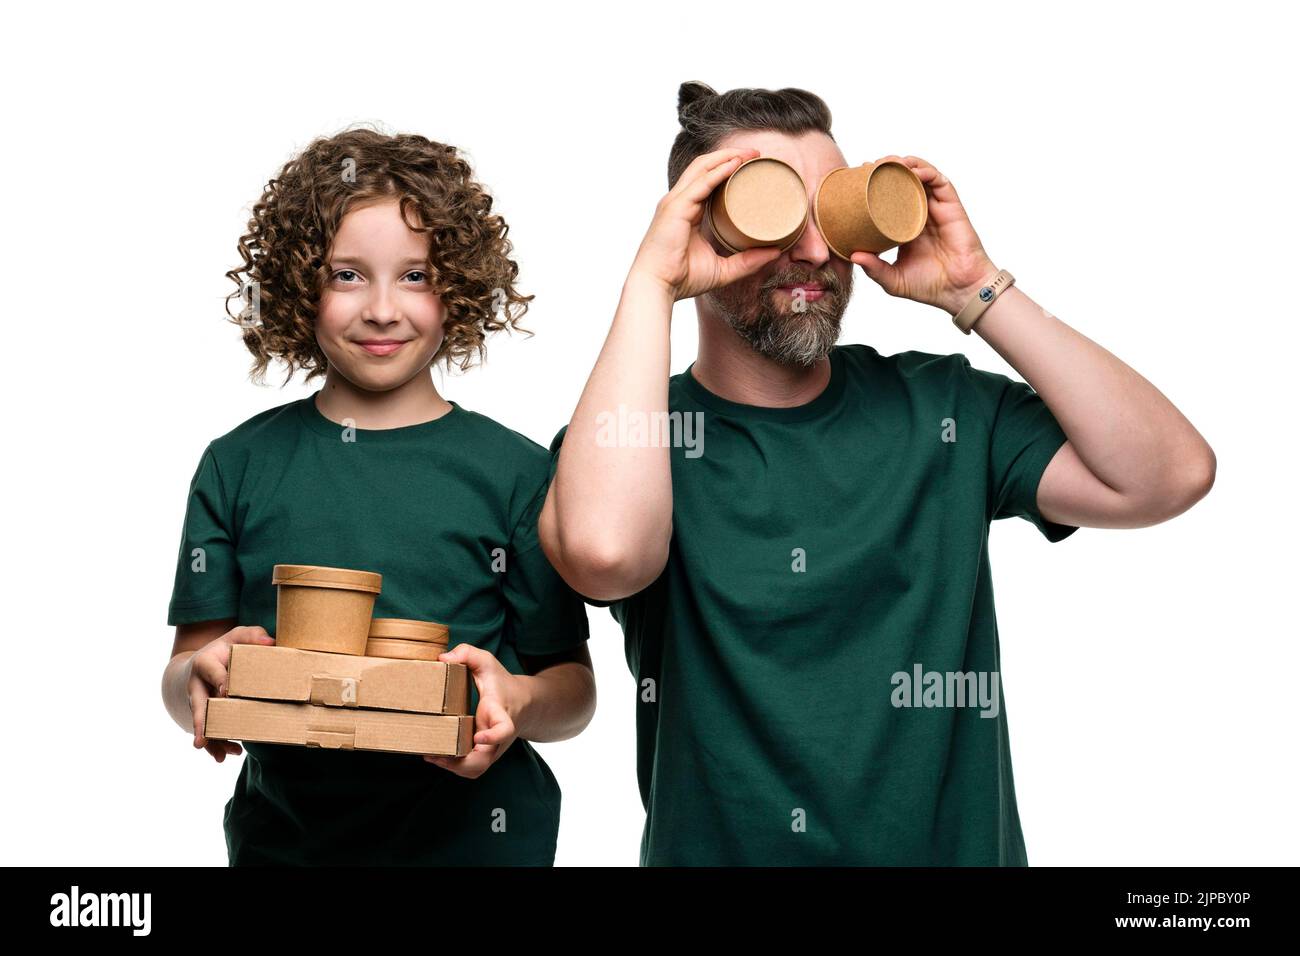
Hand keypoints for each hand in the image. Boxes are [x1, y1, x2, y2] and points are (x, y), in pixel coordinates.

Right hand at [187, 625, 274, 761]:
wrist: (200, 662)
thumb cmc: (226, 648)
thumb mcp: (237, 636)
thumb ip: (253, 635)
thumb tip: (271, 642)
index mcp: (205, 663)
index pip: (213, 672)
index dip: (220, 681)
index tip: (227, 691)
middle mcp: (196, 685)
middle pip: (199, 704)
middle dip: (201, 722)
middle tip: (201, 740)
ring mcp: (197, 702)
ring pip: (202, 723)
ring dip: (212, 739)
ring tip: (222, 755)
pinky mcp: (203, 714)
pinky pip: (207, 731)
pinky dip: (214, 744)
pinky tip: (223, 756)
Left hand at [424, 644, 523, 778]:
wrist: (523, 704)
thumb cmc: (502, 683)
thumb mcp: (488, 662)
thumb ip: (467, 653)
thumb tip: (441, 659)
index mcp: (501, 714)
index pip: (504, 730)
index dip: (492, 738)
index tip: (478, 737)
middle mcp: (497, 738)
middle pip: (484, 761)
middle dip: (460, 763)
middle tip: (438, 754)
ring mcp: (491, 749)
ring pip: (475, 770)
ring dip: (452, 768)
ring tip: (431, 755)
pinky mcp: (483, 754)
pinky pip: (469, 768)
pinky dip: (452, 766)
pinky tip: (435, 755)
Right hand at [629, 146, 782, 301]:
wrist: (658, 286)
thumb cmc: (682, 278)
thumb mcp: (722, 270)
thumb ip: (747, 261)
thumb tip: (776, 252)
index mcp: (686, 211)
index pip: (706, 180)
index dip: (727, 168)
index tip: (751, 165)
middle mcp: (679, 202)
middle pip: (704, 167)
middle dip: (729, 155)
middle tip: (755, 153)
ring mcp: (676, 202)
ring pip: (702, 167)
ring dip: (726, 156)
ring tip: (749, 154)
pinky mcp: (676, 207)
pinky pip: (701, 183)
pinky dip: (719, 171)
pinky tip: (735, 164)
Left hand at [850, 155, 998, 315]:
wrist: (959, 291)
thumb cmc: (929, 286)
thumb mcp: (893, 280)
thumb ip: (874, 269)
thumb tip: (853, 256)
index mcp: (905, 227)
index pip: (888, 199)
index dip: (874, 187)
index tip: (857, 181)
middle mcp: (920, 213)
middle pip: (903, 182)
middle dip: (887, 169)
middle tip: (868, 167)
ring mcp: (936, 208)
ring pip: (920, 175)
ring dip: (904, 164)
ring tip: (887, 162)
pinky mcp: (951, 206)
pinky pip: (938, 180)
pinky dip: (924, 170)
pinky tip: (910, 169)